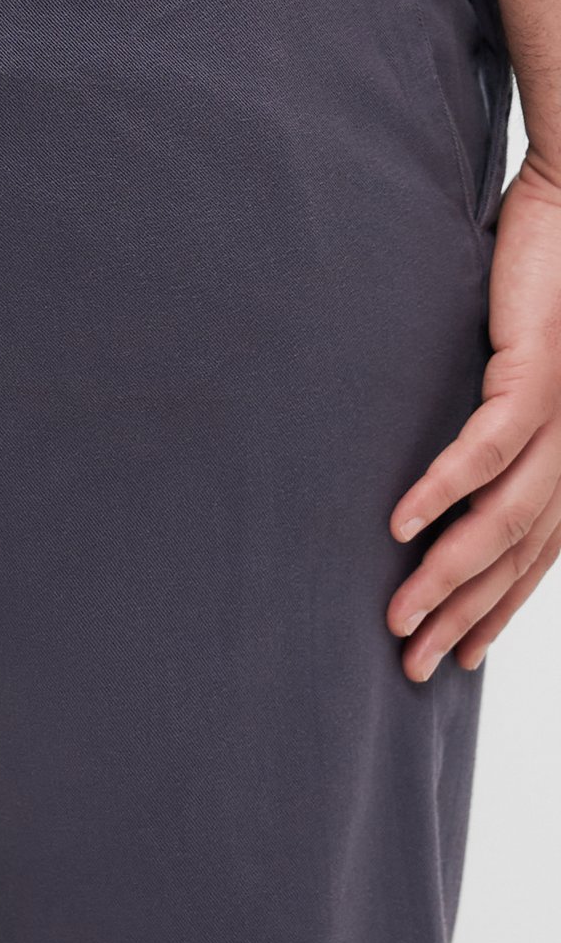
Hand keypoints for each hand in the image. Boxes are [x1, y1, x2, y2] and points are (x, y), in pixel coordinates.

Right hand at [386, 150, 560, 680]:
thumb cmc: (543, 277)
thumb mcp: (515, 362)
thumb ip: (494, 414)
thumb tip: (447, 458)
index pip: (536, 552)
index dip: (497, 609)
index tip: (456, 654)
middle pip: (520, 553)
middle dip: (466, 616)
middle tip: (413, 665)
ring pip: (506, 518)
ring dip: (450, 575)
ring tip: (398, 616)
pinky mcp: (536, 372)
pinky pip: (487, 447)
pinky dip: (444, 490)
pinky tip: (403, 524)